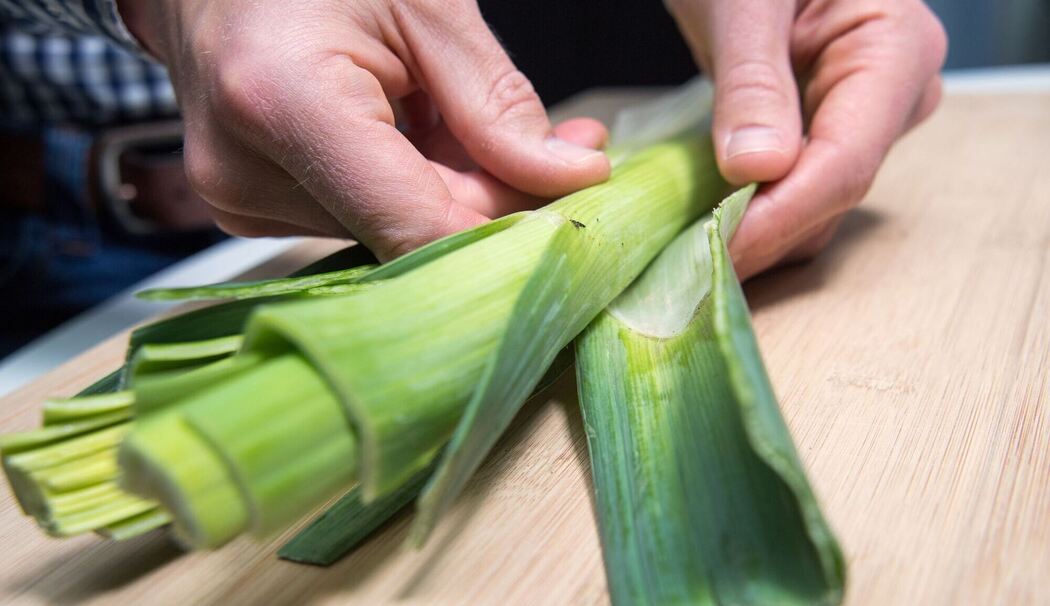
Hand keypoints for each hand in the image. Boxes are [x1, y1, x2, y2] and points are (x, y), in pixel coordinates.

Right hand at [118, 0, 609, 259]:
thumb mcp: (423, 4)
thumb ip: (496, 105)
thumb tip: (571, 175)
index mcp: (283, 103)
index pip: (418, 229)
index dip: (510, 234)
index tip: (577, 206)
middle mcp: (247, 172)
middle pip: (411, 234)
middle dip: (498, 198)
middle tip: (568, 147)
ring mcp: (239, 198)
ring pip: (392, 230)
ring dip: (454, 187)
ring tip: (468, 115)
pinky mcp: (247, 205)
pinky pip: (359, 216)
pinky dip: (409, 184)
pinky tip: (422, 129)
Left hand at [666, 0, 946, 277]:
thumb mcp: (744, 2)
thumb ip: (752, 81)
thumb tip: (757, 170)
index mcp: (895, 51)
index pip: (845, 162)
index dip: (779, 216)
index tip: (717, 252)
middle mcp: (891, 95)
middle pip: (831, 193)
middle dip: (760, 233)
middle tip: (683, 268)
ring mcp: (858, 116)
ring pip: (812, 203)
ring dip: (750, 231)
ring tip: (680, 254)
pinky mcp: (819, 128)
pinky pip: (790, 188)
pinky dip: (745, 210)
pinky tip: (696, 225)